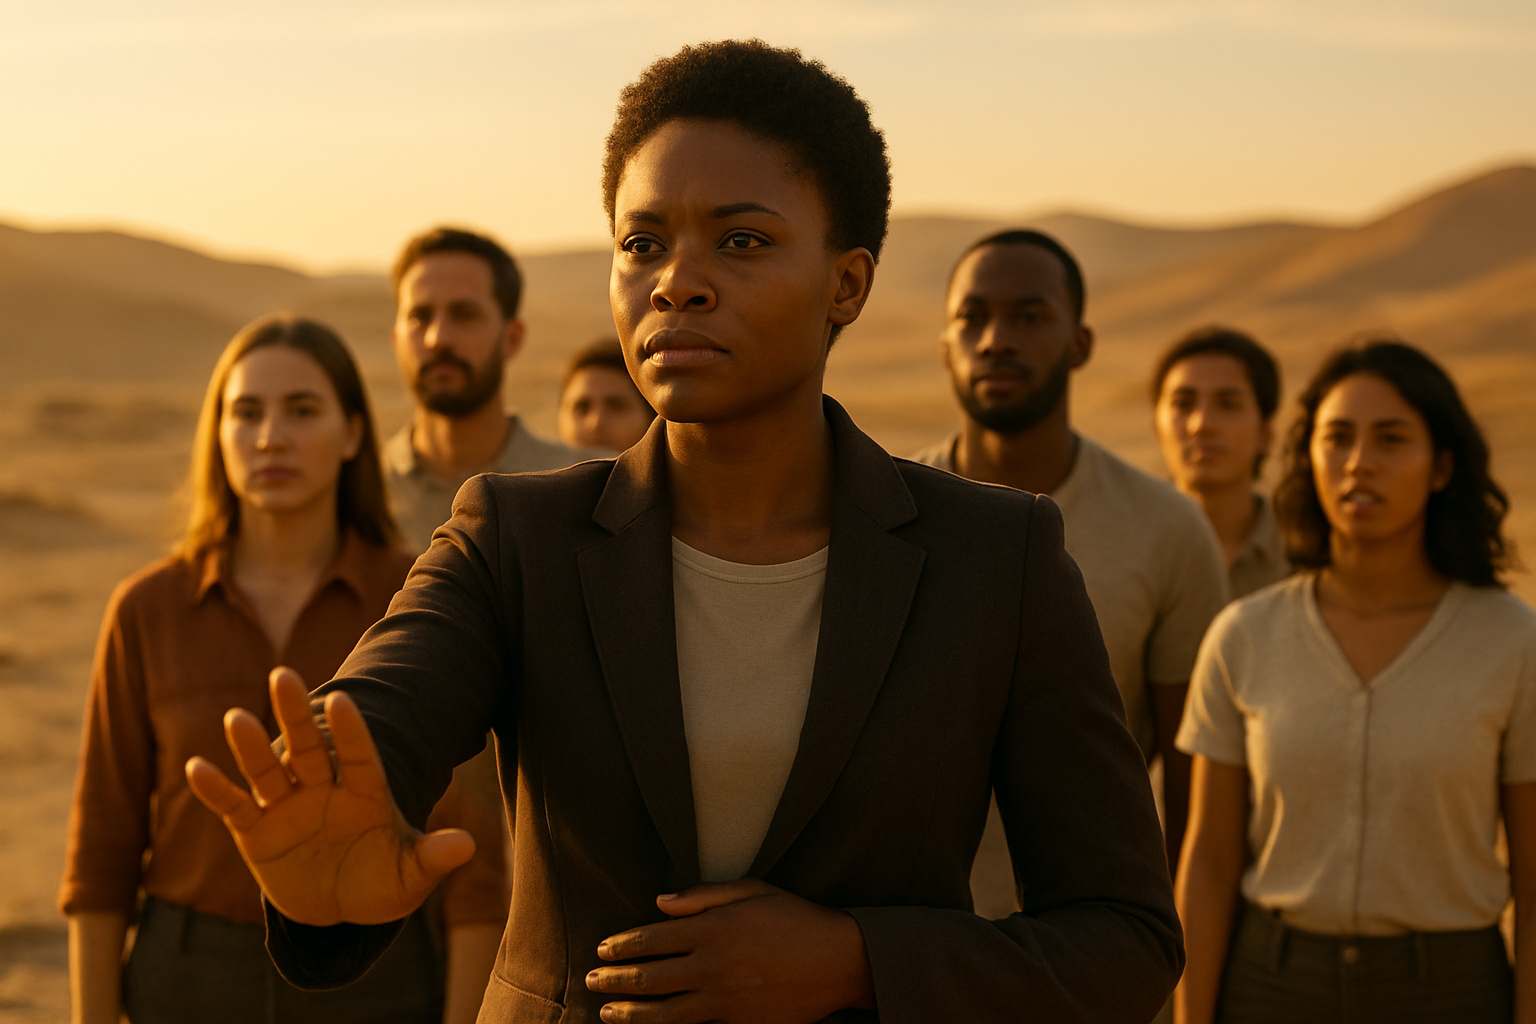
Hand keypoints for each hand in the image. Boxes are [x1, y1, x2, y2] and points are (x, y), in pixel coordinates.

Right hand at [185, 667, 474, 925]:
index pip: (358, 755)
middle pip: (309, 747)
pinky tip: (196, 767)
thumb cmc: (381, 882)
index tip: (344, 699)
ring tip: (236, 717)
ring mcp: (287, 807)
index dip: (350, 731)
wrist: (340, 908)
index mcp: (365, 792)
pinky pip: (236, 807)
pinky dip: (216, 790)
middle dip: (296, 714)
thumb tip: (468, 845)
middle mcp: (324, 789)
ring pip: (268, 770)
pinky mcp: (256, 832)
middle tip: (283, 676)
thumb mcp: (411, 876)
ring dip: (251, 746)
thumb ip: (433, 857)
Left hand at [586, 879, 874, 1023]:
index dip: (623, 945)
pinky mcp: (739, 1023)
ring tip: (607, 1014)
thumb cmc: (797, 918)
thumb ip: (703, 895)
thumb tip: (660, 901)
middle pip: (650, 978)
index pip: (653, 938)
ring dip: (630, 1014)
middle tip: (592, 980)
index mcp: (713, 928)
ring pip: (664, 1013)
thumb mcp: (752, 890)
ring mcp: (725, 999)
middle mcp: (712, 966)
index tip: (603, 947)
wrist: (840, 961)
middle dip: (615, 980)